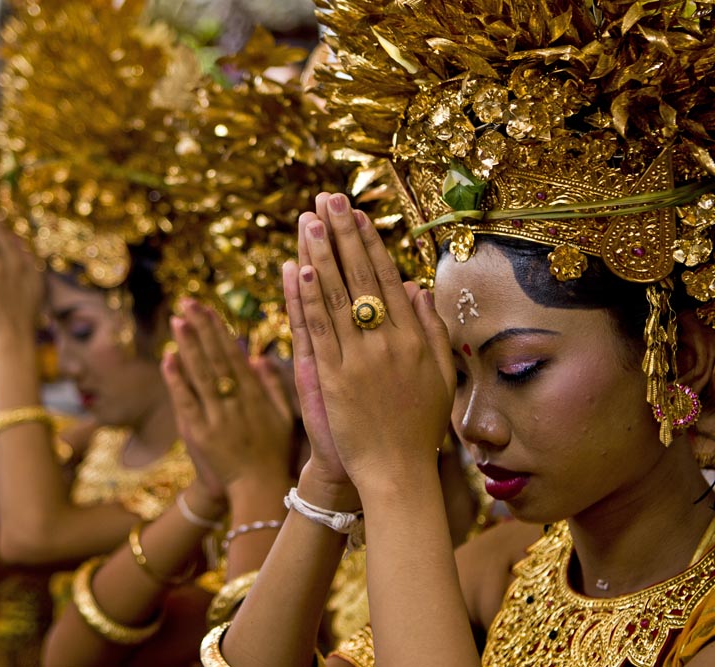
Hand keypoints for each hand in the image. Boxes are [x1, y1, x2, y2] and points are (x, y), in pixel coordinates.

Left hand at [161, 299, 293, 502]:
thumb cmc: (272, 454)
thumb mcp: (284, 417)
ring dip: (189, 346)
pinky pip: (187, 401)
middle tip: (188, 302)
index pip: (233, 355)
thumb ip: (272, 386)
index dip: (219, 330)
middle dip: (201, 328)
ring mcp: (217, 416)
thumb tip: (257, 357)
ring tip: (178, 320)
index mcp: (255, 395)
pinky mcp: (200, 433)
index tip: (207, 308)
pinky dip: (177, 380)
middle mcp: (236, 401)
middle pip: (216, 358)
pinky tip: (169, 358)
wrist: (258, 490)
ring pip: (201, 374)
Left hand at [289, 192, 454, 489]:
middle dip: (342, 235)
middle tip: (327, 200)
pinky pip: (317, 330)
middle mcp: (387, 342)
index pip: (386, 279)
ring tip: (308, 221)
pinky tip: (296, 269)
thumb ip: (431, 330)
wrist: (396, 474)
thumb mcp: (439, 377)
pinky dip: (306, 299)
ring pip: (335, 296)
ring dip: (320, 255)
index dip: (368, 244)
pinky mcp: (331, 378)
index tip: (355, 214)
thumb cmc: (418, 429)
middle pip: (360, 278)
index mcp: (414, 339)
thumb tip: (416, 287)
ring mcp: (358, 359)